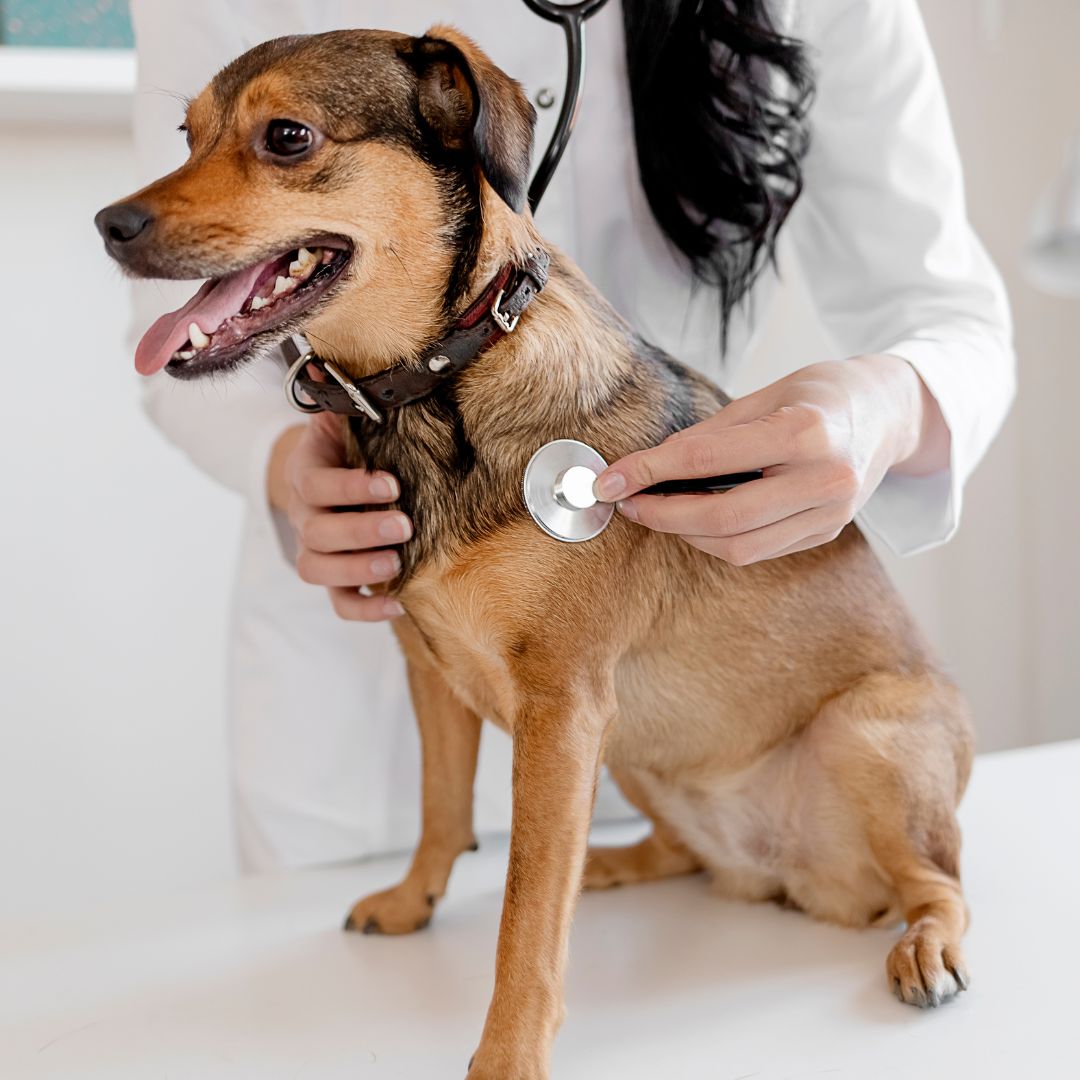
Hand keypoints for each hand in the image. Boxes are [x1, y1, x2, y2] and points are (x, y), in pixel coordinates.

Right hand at [270, 413, 411, 619]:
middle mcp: (305, 516)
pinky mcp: (334, 579)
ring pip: (318, 570)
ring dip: (357, 570)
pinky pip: (339, 603)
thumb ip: (345, 402)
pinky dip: (365, 610)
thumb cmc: (348, 446)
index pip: (316, 485)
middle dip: (361, 530)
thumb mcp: (345, 420)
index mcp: (307, 474)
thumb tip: (331, 363)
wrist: (324, 473)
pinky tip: (397, 605)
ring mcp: (316, 550)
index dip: (349, 488)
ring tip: (395, 564)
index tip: (391, 483)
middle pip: (316, 533)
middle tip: (403, 523)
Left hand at [594, 356, 947, 564]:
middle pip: (721, 518)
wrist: (890, 413)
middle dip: (662, 515)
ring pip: (737, 547)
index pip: (706, 461)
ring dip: (686, 534)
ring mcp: (830, 514)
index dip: (648, 472)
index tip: (610, 479)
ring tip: (657, 510)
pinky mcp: (826, 532)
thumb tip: (653, 465)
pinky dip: (717, 540)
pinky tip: (695, 519)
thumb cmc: (823, 393)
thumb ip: (712, 432)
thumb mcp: (766, 393)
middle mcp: (823, 480)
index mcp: (806, 432)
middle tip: (627, 503)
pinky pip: (757, 550)